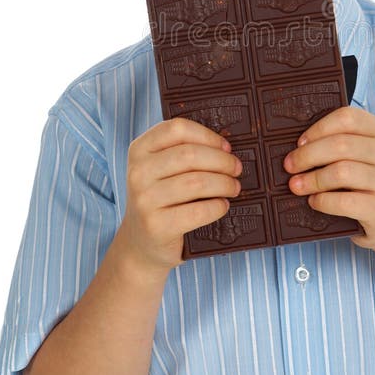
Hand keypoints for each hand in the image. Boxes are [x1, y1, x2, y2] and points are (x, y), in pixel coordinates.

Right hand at [118, 118, 241, 274]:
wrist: (141, 245)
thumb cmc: (161, 200)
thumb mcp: (160, 170)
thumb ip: (182, 152)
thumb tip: (226, 147)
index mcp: (139, 149)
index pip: (177, 129)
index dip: (208, 135)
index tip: (226, 146)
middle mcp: (138, 172)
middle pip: (190, 154)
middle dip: (222, 161)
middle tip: (237, 168)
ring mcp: (144, 200)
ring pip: (197, 182)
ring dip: (224, 184)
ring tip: (234, 187)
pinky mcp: (156, 226)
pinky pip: (198, 210)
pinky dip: (217, 206)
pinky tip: (222, 205)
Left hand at [283, 106, 374, 250]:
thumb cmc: (363, 179)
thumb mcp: (358, 154)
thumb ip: (335, 143)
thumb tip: (296, 146)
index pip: (348, 118)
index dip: (319, 128)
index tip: (300, 142)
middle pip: (341, 145)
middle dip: (308, 155)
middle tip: (289, 165)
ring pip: (342, 172)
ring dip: (312, 179)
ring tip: (295, 185)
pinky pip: (345, 202)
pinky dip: (323, 201)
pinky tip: (314, 201)